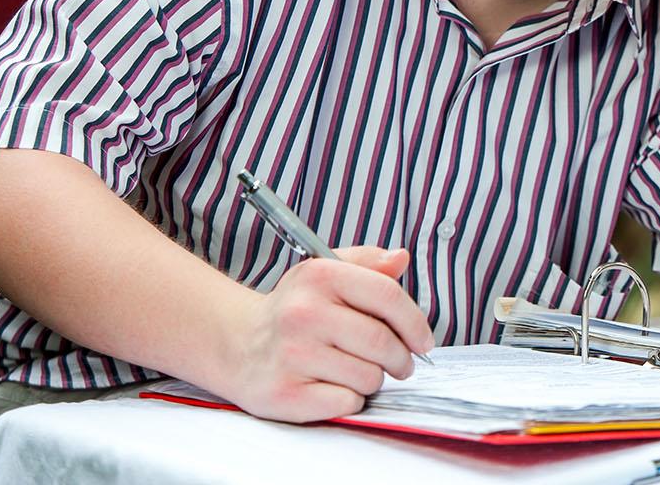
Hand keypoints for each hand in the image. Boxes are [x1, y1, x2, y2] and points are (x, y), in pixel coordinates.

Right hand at [215, 246, 433, 421]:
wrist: (236, 343)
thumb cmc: (294, 308)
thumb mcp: (326, 272)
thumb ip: (367, 264)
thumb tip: (401, 258)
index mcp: (320, 276)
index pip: (388, 297)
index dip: (415, 323)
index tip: (423, 342)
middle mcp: (303, 313)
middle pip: (382, 342)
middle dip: (401, 358)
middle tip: (401, 364)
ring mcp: (291, 355)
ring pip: (368, 376)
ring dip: (375, 379)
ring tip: (359, 371)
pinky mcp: (284, 393)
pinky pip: (346, 402)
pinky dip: (351, 399)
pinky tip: (335, 387)